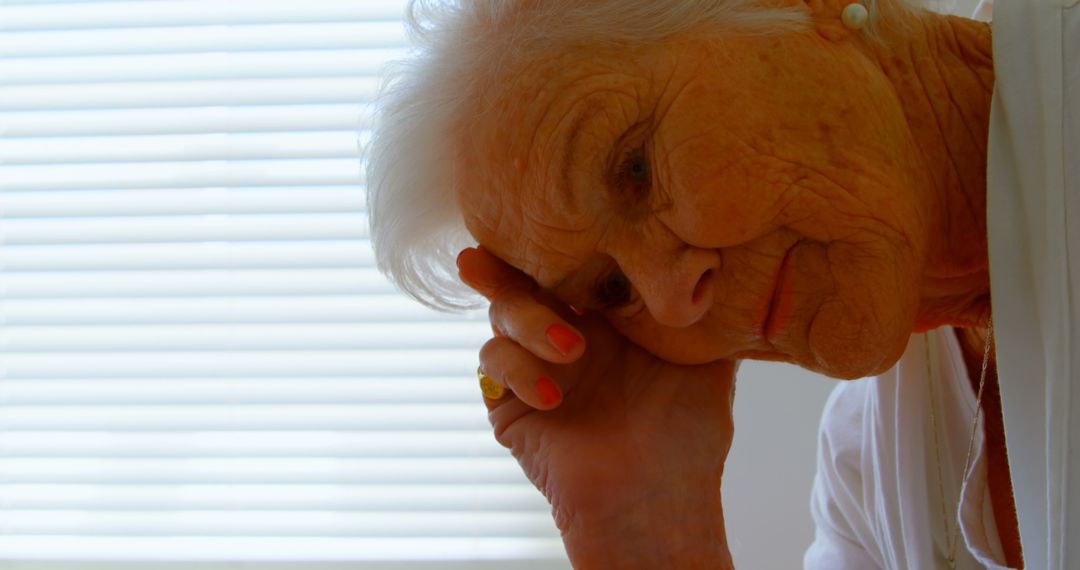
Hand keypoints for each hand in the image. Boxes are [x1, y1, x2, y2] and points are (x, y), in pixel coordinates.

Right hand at [458, 247, 736, 568]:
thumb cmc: (688, 436)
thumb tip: (722, 256)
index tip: (547, 215)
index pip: (570, 266)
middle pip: (521, 281)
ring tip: (570, 349)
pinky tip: (553, 395)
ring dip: (527, 321)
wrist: (657, 500)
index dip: (555, 242)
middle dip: (503, 265)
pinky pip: (492, 365)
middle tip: (489, 255)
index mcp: (605, 319)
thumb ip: (703, 311)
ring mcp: (534, 368)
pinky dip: (516, 368)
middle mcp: (565, 335)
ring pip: (500, 318)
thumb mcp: (707, 360)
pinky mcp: (508, 405)